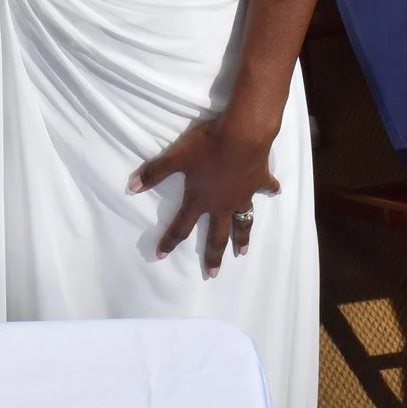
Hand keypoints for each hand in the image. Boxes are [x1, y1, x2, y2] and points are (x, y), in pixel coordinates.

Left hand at [130, 118, 280, 277]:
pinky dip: (271, 190)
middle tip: (213, 273)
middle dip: (213, 256)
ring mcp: (243, 194)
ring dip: (242, 237)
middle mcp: (222, 203)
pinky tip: (275, 192)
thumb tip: (131, 187)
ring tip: (243, 252)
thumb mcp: (176, 157)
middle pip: (217, 236)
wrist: (243, 133)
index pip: (181, 226)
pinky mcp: (259, 181)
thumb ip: (155, 173)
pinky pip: (266, 188)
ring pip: (243, 221)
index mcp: (200, 199)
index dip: (170, 241)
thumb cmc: (207, 145)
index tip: (162, 256)